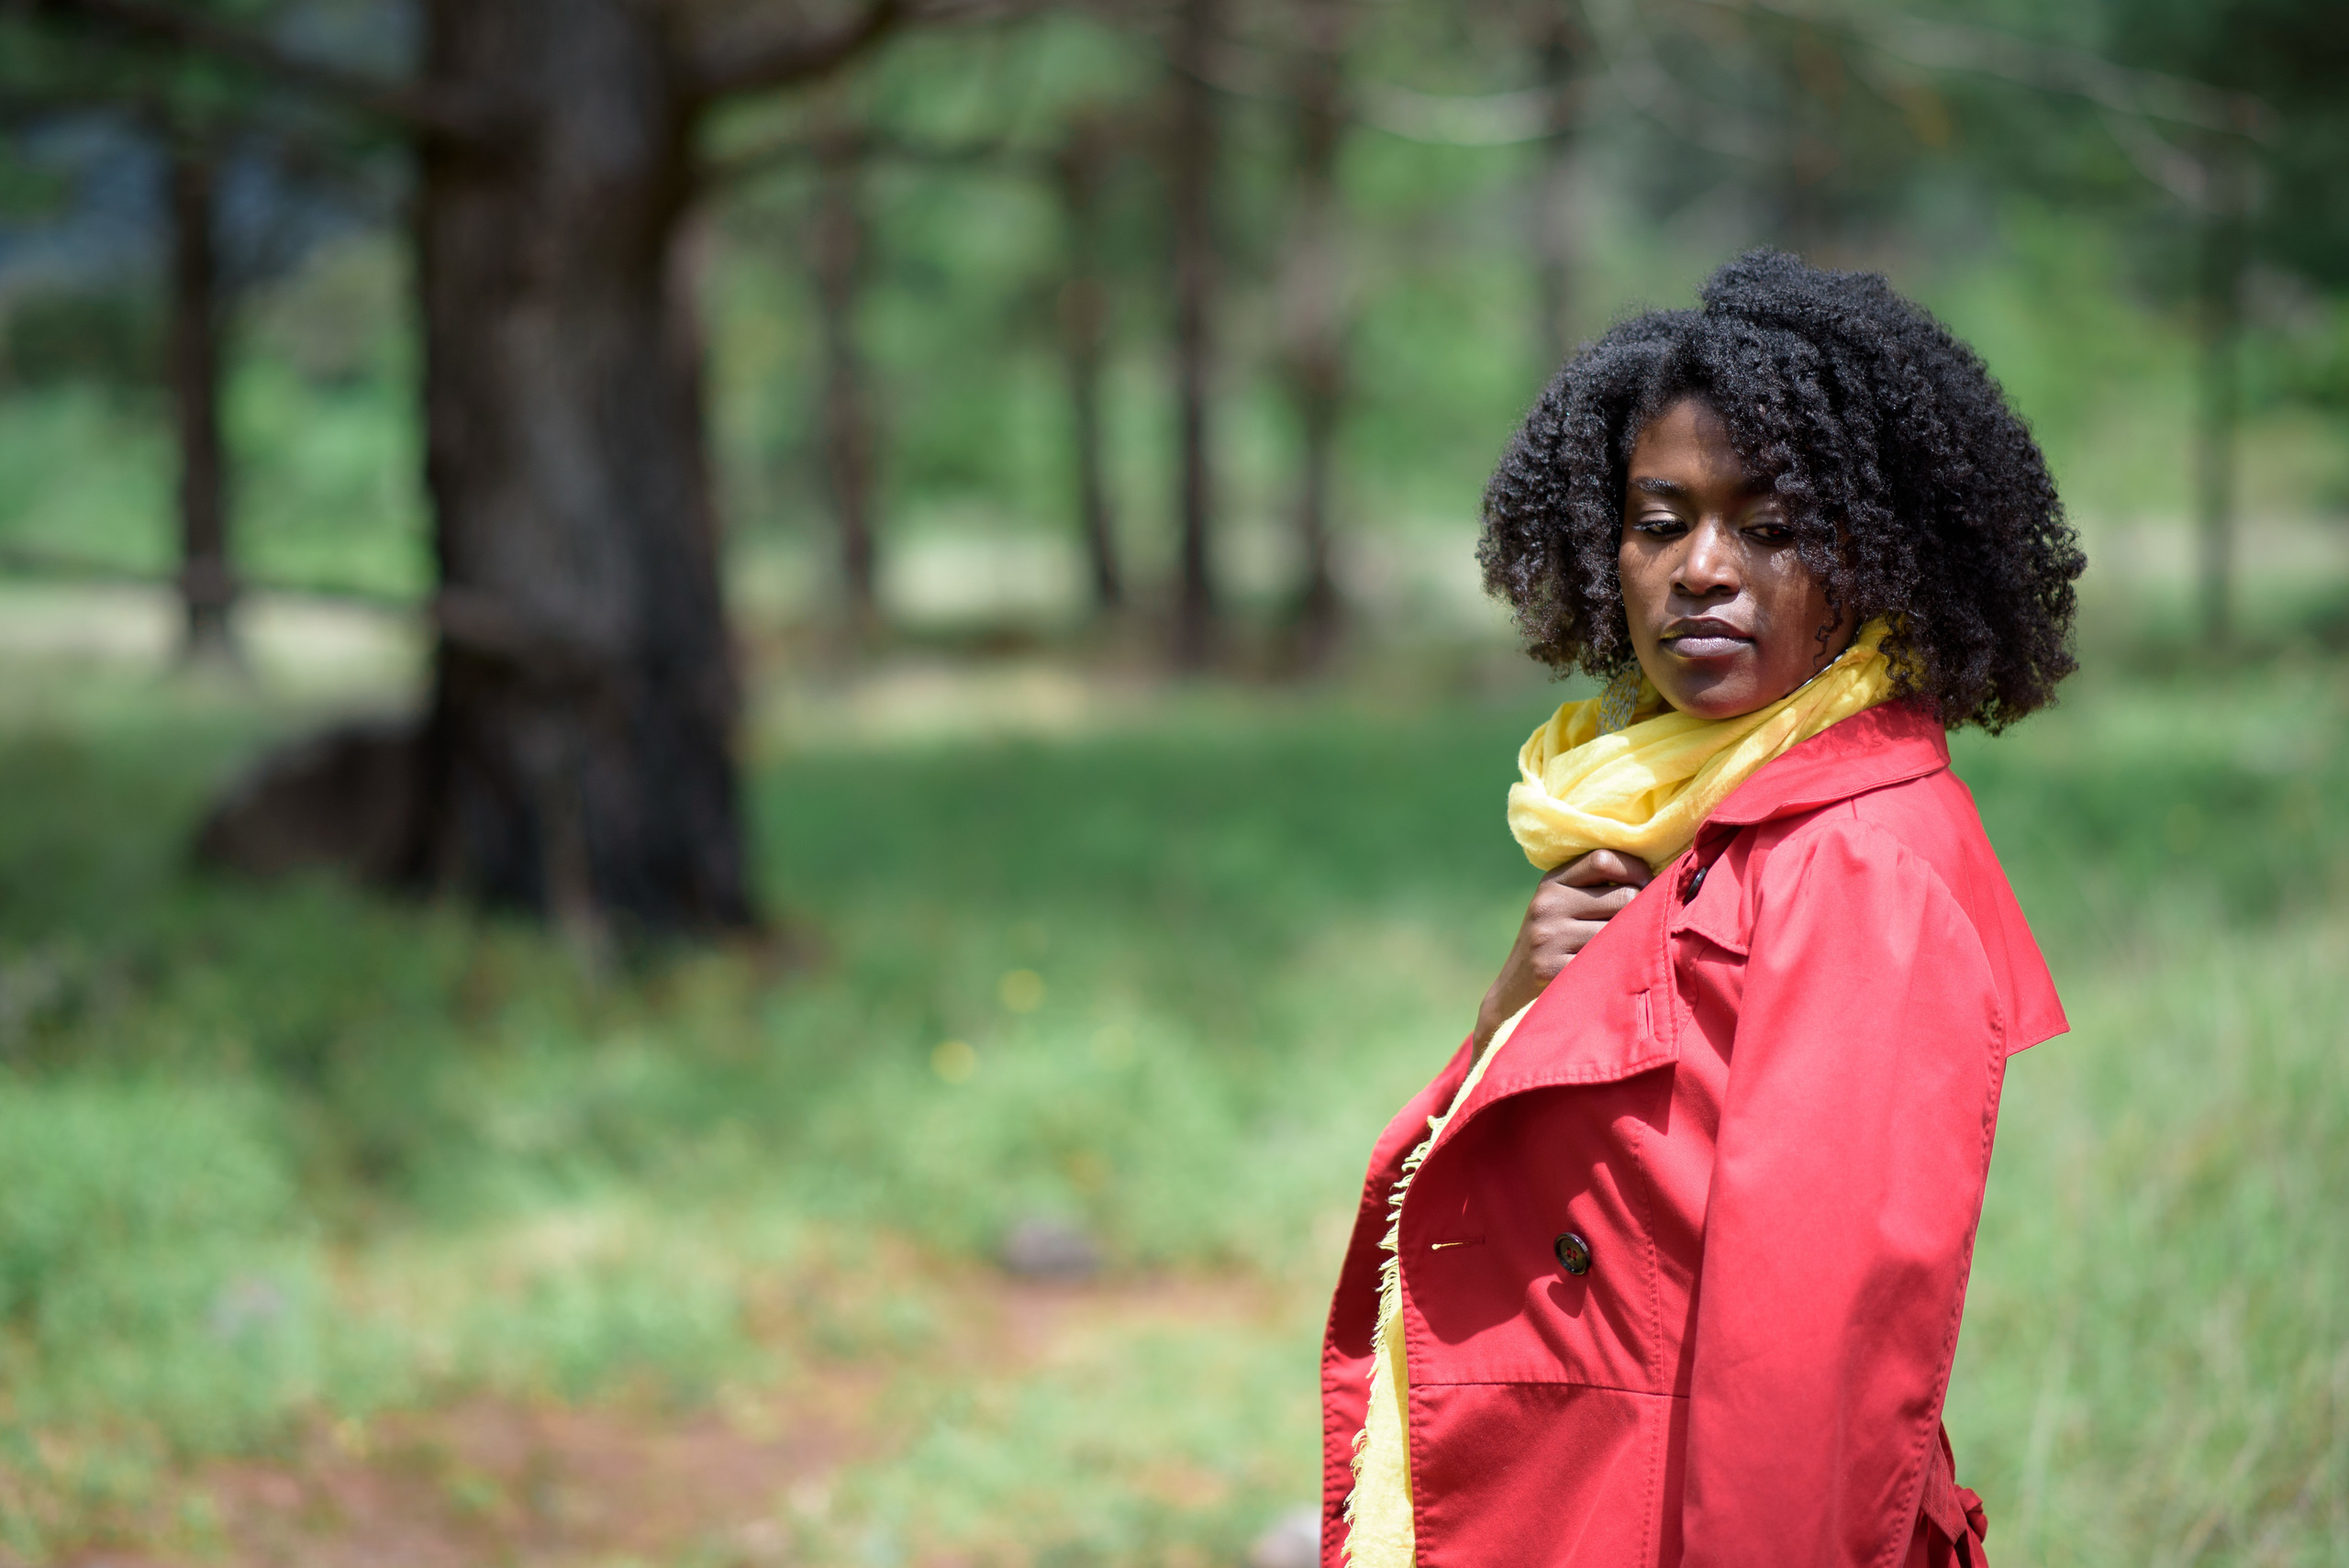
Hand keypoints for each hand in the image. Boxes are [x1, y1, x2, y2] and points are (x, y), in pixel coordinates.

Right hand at [1474, 849, 1652, 1048]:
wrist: (1513, 988)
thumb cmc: (1554, 939)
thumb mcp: (1562, 902)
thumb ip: (1595, 884)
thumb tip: (1659, 874)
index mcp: (1552, 882)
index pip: (1603, 859)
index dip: (1634, 869)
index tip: (1646, 884)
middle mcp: (1548, 905)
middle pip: (1624, 896)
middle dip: (1640, 910)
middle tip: (1640, 924)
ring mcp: (1550, 938)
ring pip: (1621, 930)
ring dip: (1632, 940)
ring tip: (1626, 947)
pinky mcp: (1554, 969)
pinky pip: (1609, 960)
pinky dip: (1619, 964)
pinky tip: (1615, 967)